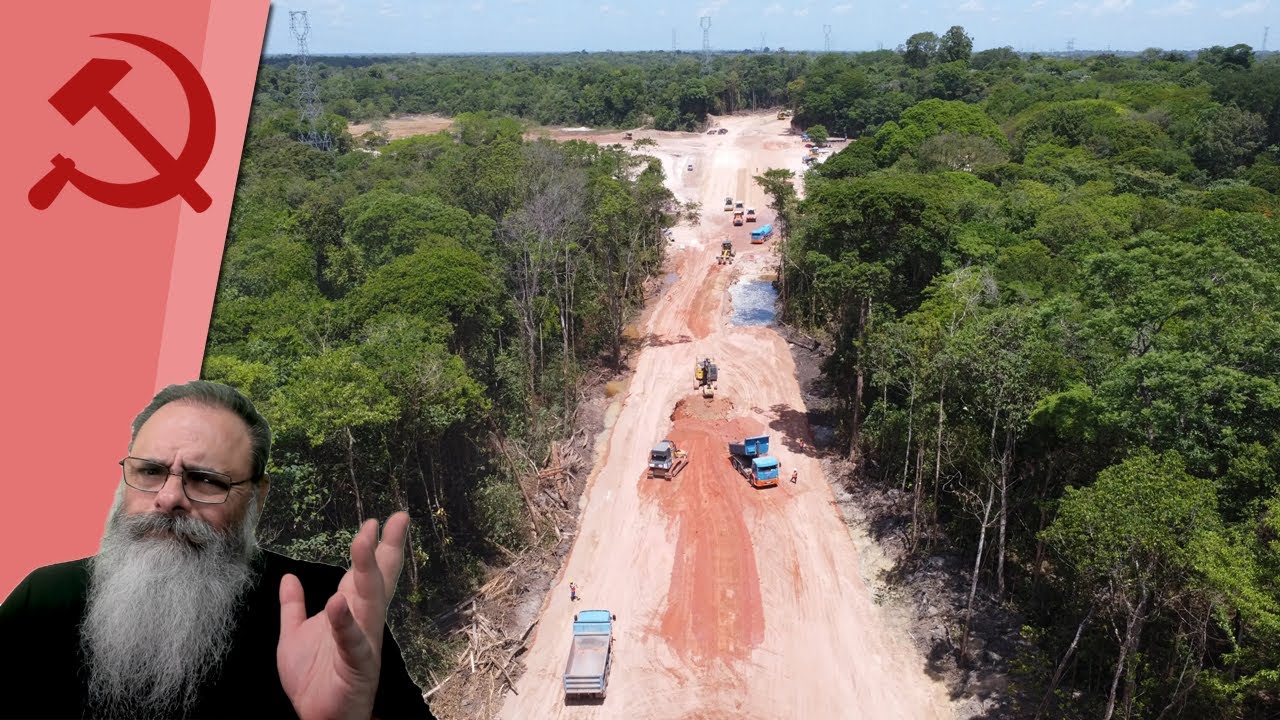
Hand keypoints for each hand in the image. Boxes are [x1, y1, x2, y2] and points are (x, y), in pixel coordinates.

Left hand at [277, 512, 410, 719]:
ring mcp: (363, 640)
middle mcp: (363, 621)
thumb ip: (293, 607)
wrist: (319, 719)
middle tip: (397, 518)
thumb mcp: (293, 636)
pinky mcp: (356, 664)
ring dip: (367, 570)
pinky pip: (351, 640)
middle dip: (387, 548)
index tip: (376, 520)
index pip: (364, 572)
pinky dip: (345, 622)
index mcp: (350, 612)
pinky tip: (338, 602)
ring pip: (369, 600)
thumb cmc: (312, 682)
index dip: (371, 546)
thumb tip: (288, 577)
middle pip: (379, 578)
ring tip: (362, 542)